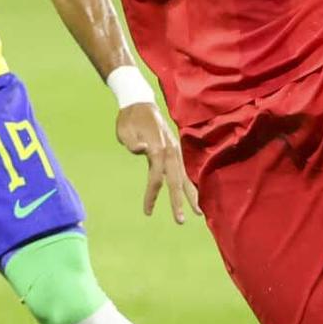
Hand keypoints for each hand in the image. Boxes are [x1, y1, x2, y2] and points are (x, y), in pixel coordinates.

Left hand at [115, 102, 198, 223]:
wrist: (140, 103)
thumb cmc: (129, 119)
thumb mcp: (124, 130)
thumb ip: (132, 143)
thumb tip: (143, 151)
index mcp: (157, 148)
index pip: (156, 178)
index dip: (152, 195)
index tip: (147, 212)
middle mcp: (170, 151)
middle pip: (175, 181)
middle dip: (178, 202)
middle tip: (180, 221)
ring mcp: (175, 150)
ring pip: (185, 176)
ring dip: (191, 195)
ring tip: (198, 213)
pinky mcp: (176, 150)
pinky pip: (185, 170)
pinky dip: (191, 183)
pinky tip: (197, 195)